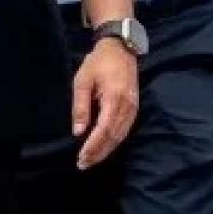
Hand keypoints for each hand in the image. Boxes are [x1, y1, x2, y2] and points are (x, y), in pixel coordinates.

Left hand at [72, 40, 139, 169]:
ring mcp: (133, 106)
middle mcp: (127, 105)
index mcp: (114, 97)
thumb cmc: (98, 63)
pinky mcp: (134, 106)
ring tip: (92, 160)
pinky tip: (105, 147)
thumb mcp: (82, 82)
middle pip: (114, 136)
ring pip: (121, 134)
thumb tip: (78, 132)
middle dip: (99, 152)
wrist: (120, 48)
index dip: (93, 145)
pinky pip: (126, 128)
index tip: (81, 157)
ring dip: (107, 149)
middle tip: (83, 165)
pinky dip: (115, 140)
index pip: (104, 129)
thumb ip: (81, 107)